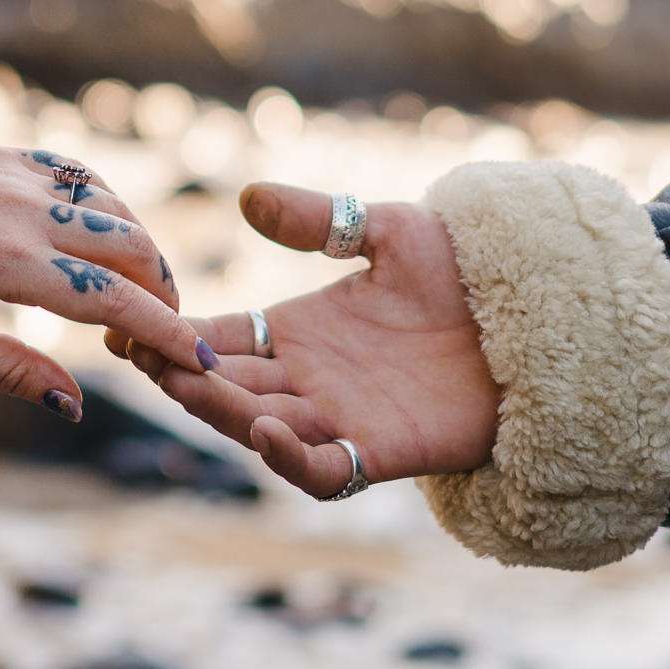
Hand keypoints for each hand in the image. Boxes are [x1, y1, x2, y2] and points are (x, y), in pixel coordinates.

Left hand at [0, 139, 213, 418]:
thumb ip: (13, 371)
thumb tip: (77, 406)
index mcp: (4, 263)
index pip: (110, 300)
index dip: (163, 329)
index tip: (195, 357)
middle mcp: (20, 210)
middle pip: (129, 246)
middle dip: (162, 290)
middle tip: (167, 329)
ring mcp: (16, 174)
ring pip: (113, 207)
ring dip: (140, 249)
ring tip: (139, 292)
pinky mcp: (7, 154)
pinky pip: (81, 177)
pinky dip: (108, 207)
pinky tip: (107, 236)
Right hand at [120, 182, 499, 497]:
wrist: (541, 314)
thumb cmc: (468, 271)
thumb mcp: (386, 230)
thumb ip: (318, 220)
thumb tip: (246, 198)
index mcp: (301, 332)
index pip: (221, 340)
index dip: (174, 336)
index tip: (128, 323)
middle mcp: (311, 381)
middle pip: (228, 386)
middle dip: (181, 373)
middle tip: (139, 353)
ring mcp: (343, 418)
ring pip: (261, 427)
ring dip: (220, 409)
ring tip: (185, 381)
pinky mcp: (381, 452)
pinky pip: (323, 470)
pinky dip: (289, 458)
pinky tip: (263, 430)